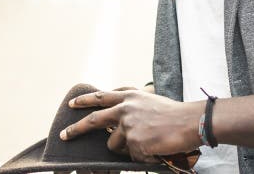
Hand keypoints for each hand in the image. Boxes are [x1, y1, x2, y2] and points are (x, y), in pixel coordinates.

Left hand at [60, 89, 201, 162]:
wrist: (190, 122)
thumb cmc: (175, 114)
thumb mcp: (150, 101)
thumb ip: (133, 106)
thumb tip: (118, 120)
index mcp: (130, 96)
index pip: (102, 97)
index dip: (86, 101)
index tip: (73, 104)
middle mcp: (125, 108)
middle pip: (94, 119)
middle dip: (77, 128)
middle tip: (64, 135)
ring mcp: (128, 125)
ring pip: (114, 145)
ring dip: (126, 149)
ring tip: (148, 142)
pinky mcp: (133, 142)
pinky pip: (131, 156)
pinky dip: (141, 156)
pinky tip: (154, 148)